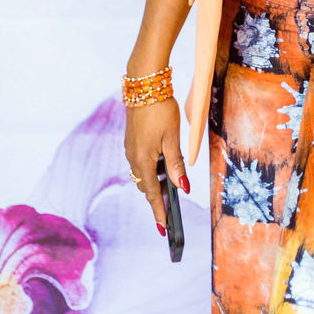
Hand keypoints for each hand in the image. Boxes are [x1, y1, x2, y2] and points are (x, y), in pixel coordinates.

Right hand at [123, 97, 189, 234]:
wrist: (143, 85)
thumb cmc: (160, 109)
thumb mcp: (172, 137)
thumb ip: (175, 163)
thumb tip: (182, 187)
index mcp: (143, 159)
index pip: (153, 193)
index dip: (159, 211)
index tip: (164, 229)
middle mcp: (133, 157)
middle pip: (146, 186)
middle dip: (157, 199)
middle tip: (170, 214)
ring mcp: (131, 148)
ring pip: (143, 174)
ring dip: (155, 183)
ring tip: (170, 192)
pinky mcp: (132, 140)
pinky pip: (141, 162)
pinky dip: (151, 169)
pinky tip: (162, 166)